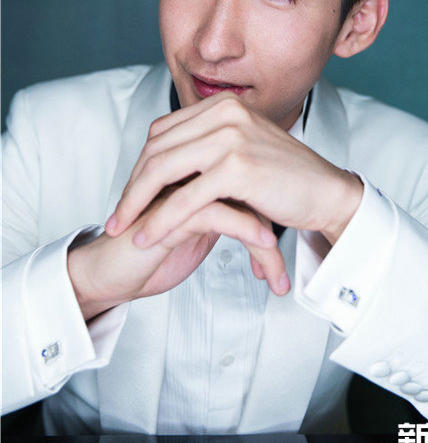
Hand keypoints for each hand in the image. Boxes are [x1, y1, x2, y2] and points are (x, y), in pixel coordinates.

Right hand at [68, 181, 287, 321]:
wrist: (111, 274)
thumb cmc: (152, 252)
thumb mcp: (197, 231)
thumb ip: (223, 211)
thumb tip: (261, 212)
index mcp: (191, 172)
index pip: (242, 169)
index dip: (271, 191)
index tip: (296, 213)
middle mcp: (184, 174)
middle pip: (241, 178)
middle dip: (275, 206)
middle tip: (301, 225)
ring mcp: (176, 190)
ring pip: (233, 194)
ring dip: (264, 220)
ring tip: (285, 242)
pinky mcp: (168, 216)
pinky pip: (215, 214)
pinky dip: (245, 228)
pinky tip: (266, 241)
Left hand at [107, 91, 362, 249]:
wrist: (327, 193)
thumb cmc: (285, 178)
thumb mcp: (242, 147)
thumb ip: (207, 145)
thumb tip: (164, 159)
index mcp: (223, 104)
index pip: (162, 131)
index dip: (141, 165)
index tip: (132, 193)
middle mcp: (225, 112)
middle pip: (156, 149)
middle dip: (132, 186)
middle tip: (118, 215)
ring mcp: (231, 137)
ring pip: (163, 171)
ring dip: (137, 203)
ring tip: (124, 228)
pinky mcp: (237, 168)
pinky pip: (185, 198)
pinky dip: (161, 220)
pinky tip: (149, 236)